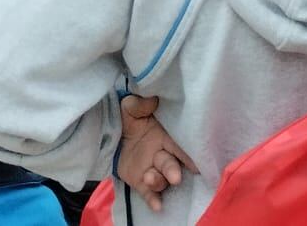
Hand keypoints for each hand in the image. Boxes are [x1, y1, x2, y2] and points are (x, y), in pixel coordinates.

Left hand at [117, 94, 196, 211]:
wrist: (110, 130)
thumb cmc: (128, 117)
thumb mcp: (130, 106)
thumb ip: (140, 103)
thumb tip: (152, 99)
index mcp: (165, 137)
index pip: (179, 147)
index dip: (188, 155)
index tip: (196, 164)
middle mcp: (162, 155)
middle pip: (171, 165)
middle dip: (173, 171)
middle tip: (174, 177)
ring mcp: (151, 169)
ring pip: (160, 180)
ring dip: (158, 182)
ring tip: (149, 178)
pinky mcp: (139, 181)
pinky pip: (149, 193)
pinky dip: (154, 200)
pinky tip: (157, 207)